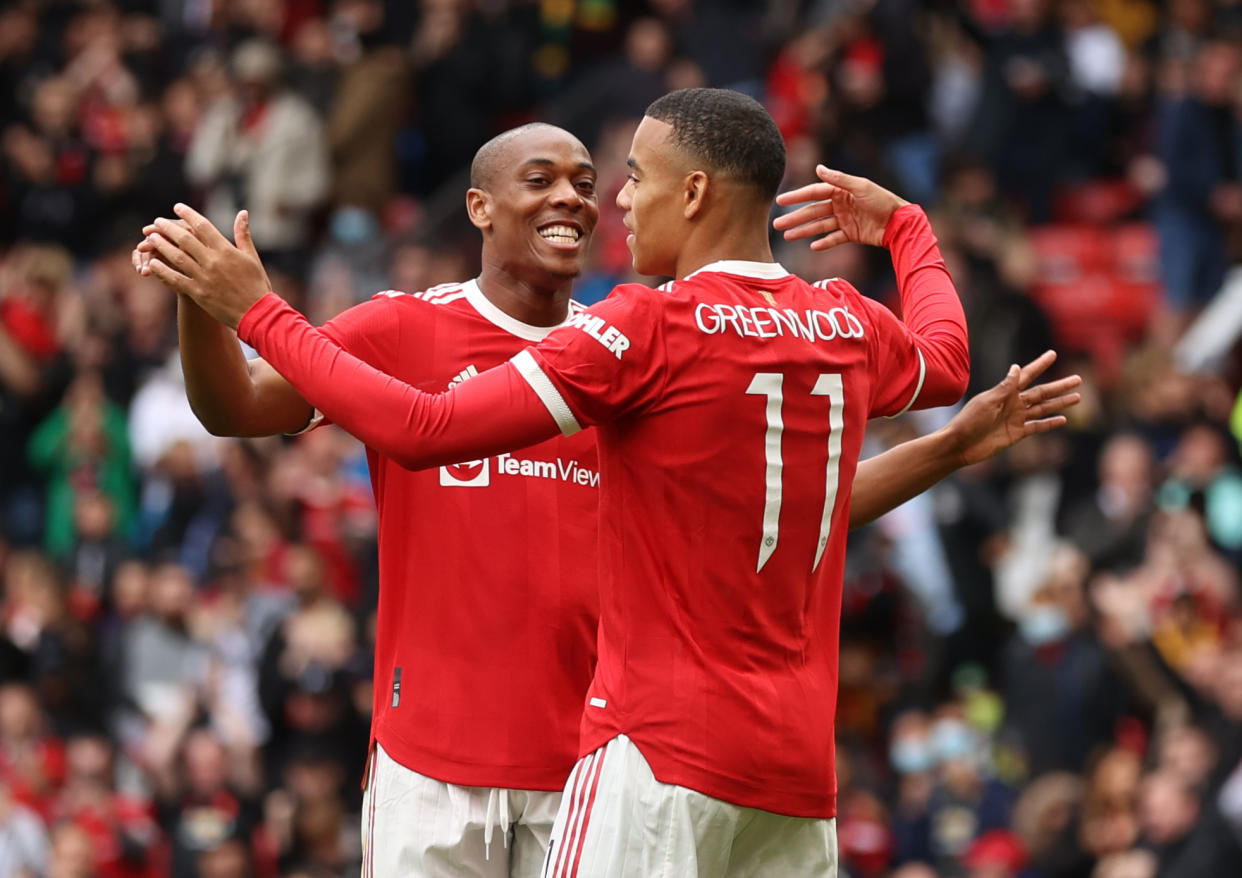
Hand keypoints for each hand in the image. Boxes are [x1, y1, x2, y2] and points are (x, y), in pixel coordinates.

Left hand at [142, 205, 271, 328]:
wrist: (257, 314)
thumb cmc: (257, 285)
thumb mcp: (252, 257)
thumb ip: (243, 235)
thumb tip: (242, 213)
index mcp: (227, 251)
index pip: (203, 226)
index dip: (188, 214)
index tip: (177, 207)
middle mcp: (213, 262)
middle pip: (185, 239)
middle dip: (168, 228)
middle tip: (157, 222)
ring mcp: (204, 278)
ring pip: (177, 257)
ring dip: (162, 245)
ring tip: (151, 237)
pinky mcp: (198, 293)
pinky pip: (176, 279)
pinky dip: (163, 271)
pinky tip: (153, 263)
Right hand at [773, 164, 909, 249]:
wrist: (900, 222)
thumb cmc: (883, 200)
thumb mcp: (861, 187)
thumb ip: (839, 179)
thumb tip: (818, 168)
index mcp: (841, 191)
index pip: (814, 193)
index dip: (797, 197)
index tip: (780, 202)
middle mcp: (840, 204)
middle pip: (813, 211)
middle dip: (795, 218)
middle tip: (777, 225)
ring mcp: (845, 220)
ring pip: (819, 226)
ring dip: (804, 231)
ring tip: (787, 237)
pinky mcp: (851, 233)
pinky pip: (834, 238)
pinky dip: (824, 243)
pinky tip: (812, 247)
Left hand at [944, 351, 1081, 466]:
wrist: (960, 445)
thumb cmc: (969, 421)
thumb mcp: (988, 402)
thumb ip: (1005, 387)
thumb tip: (1016, 367)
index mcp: (1005, 392)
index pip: (1027, 375)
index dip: (1040, 365)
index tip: (1053, 354)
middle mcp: (1013, 403)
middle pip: (1042, 392)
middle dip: (1060, 386)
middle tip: (1078, 378)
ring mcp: (1015, 419)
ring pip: (1043, 409)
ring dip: (1060, 403)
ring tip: (1077, 397)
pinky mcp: (1016, 434)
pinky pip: (1037, 427)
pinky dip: (1049, 423)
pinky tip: (1063, 419)